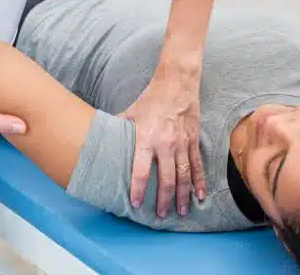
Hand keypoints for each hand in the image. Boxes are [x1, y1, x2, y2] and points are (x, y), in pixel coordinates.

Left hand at [119, 63, 204, 218]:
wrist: (176, 84)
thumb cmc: (151, 99)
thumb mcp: (130, 113)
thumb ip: (117, 129)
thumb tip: (100, 137)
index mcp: (147, 139)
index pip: (141, 171)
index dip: (139, 189)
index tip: (137, 204)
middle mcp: (165, 145)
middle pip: (166, 179)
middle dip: (163, 200)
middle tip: (161, 215)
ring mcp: (182, 144)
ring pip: (184, 176)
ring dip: (182, 196)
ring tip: (180, 212)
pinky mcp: (193, 140)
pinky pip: (197, 165)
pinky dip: (199, 182)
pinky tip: (199, 196)